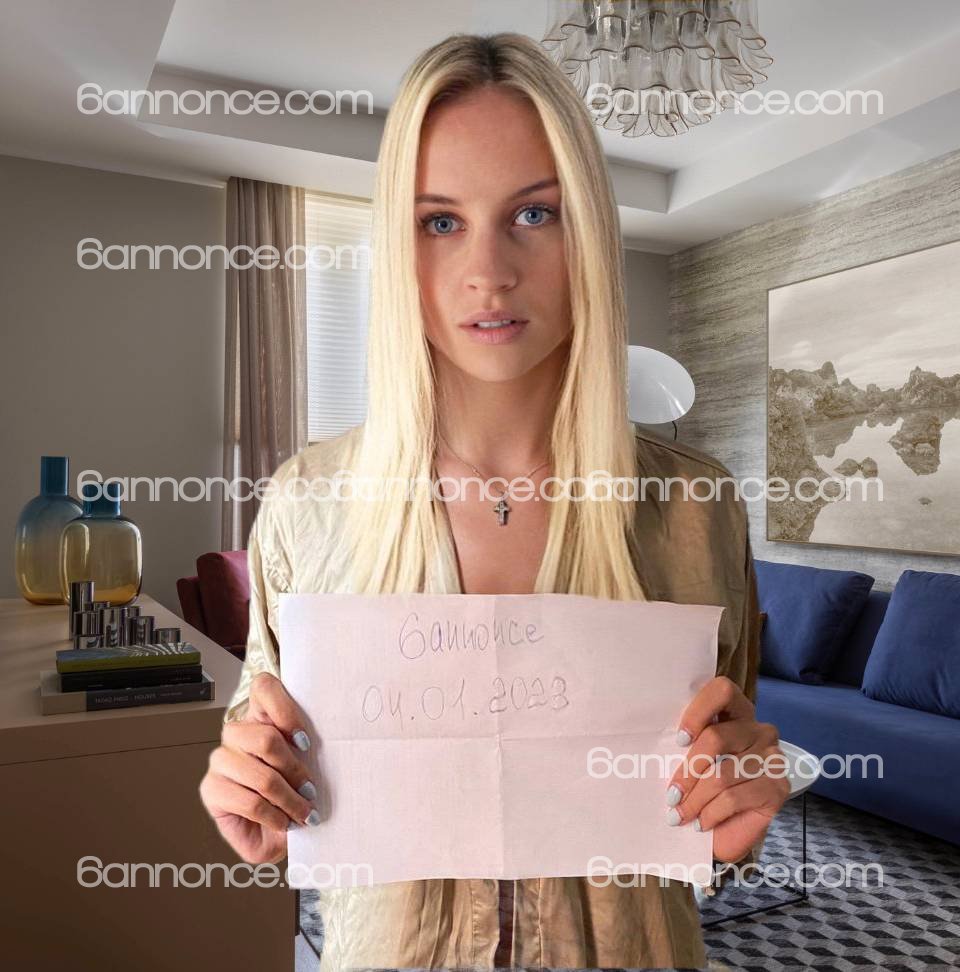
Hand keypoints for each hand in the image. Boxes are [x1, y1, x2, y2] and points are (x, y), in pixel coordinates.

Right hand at [199, 672, 318, 864]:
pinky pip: (249, 802)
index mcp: (260, 716)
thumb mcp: (309, 765)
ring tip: (304, 813)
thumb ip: (309, 745)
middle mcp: (236, 734)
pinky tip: (284, 822)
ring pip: (260, 774)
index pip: (264, 688)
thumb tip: (333, 737)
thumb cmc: (296, 793)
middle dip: (294, 769)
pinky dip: (274, 815)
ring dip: (289, 799)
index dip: (286, 711)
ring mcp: (220, 761)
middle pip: (265, 738)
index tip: (306, 742)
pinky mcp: (211, 790)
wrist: (278, 835)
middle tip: (310, 790)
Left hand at [665, 676, 789, 863]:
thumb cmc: (705, 789)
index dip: (698, 711)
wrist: (728, 831)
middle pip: (715, 737)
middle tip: (671, 795)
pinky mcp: (778, 788)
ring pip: (722, 774)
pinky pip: (734, 798)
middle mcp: (759, 730)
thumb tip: (655, 741)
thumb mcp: (691, 760)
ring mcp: (772, 758)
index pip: (722, 691)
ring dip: (695, 799)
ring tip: (680, 813)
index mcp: (737, 713)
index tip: (679, 739)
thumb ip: (685, 744)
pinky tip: (701, 822)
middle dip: (687, 770)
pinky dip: (711, 813)